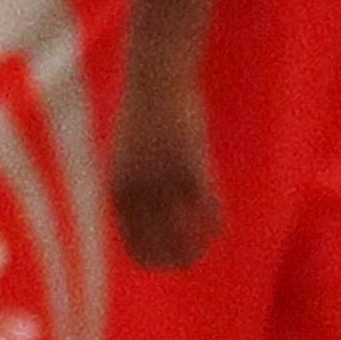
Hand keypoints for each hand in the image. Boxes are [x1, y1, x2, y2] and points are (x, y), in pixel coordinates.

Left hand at [112, 74, 221, 268]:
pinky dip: (217, 223)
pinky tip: (222, 227)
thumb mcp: (127, 155)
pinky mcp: (191, 167)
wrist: (156, 78)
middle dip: (179, 260)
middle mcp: (139, 193)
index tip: (170, 261)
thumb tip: (143, 219)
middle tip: (193, 260)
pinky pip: (210, 210)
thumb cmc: (141, 114)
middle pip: (162, 249)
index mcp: (118, 192)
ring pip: (188, 235)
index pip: (135, 248)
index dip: (155, 261)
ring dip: (199, 247)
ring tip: (208, 246)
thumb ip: (131, 187)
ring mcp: (165, 181)